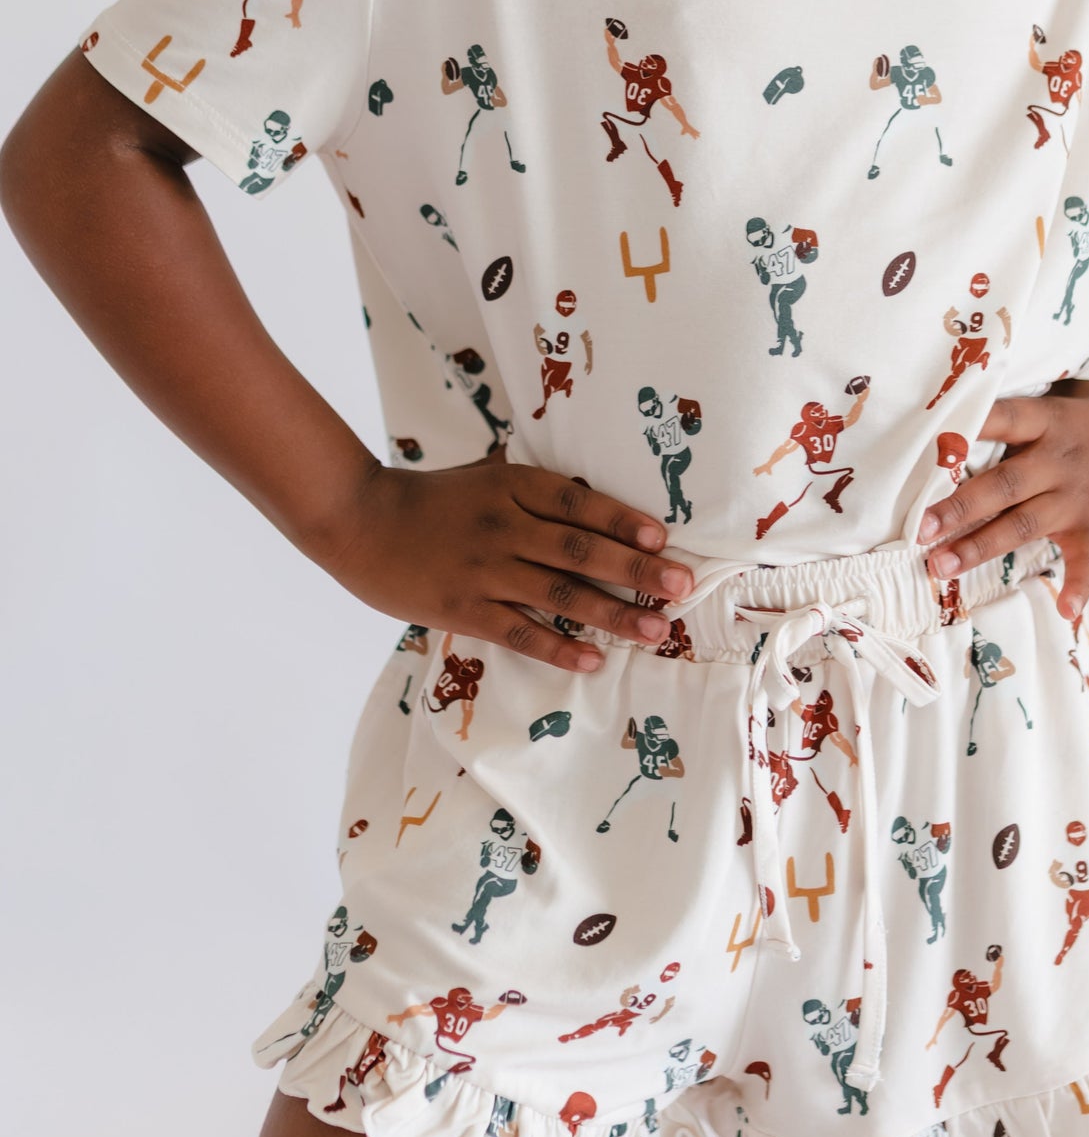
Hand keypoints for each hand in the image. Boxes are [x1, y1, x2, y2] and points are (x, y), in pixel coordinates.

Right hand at [322, 448, 694, 673]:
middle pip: (580, 549)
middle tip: (681, 585)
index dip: (622, 519)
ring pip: (559, 594)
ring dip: (612, 614)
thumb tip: (594, 500)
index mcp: (511, 485)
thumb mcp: (485, 476)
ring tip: (655, 631)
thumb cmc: (431, 498)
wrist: (360, 521)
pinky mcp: (462, 608)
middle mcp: (503, 525)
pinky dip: (558, 647)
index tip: (663, 537)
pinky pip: (519, 632)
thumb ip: (532, 489)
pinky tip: (593, 660)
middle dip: (636, 569)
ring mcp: (483, 570)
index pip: (578, 502)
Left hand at [916, 375, 1088, 621]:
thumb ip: (1028, 413)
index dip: (962, 431)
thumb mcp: (1071, 398)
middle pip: (999, 485)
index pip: (998, 420)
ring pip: (1023, 525)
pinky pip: (1087, 562)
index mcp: (1048, 421)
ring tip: (942, 566)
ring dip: (981, 548)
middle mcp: (1059, 459)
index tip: (925, 450)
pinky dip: (1077, 587)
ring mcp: (1082, 496)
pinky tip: (1063, 609)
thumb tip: (969, 413)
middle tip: (919, 532)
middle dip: (956, 510)